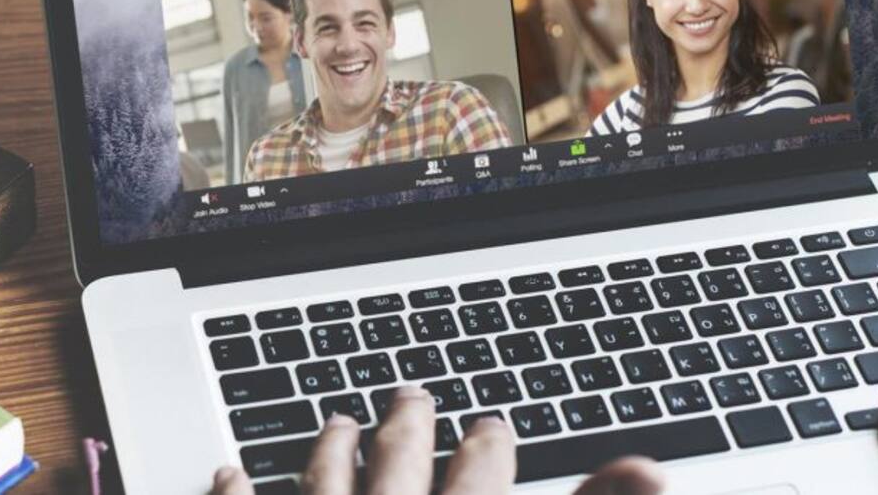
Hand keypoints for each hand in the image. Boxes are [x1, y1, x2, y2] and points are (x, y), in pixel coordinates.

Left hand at [211, 386, 664, 493]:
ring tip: (334, 421)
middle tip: (410, 395)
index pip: (480, 480)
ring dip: (328, 450)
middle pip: (397, 463)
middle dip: (407, 427)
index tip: (492, 426)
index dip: (490, 450)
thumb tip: (651, 473)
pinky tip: (226, 472)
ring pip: (321, 482)